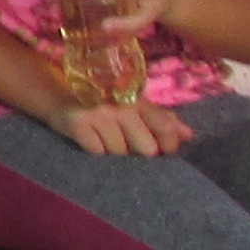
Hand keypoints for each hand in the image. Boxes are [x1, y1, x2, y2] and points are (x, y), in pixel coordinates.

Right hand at [60, 100, 195, 158]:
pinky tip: (90, 141)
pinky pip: (96, 152)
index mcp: (139, 100)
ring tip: (104, 141)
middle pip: (145, 149)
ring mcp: (99, 113)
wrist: (60, 97)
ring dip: (112, 153)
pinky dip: (94, 152)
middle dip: (136, 152)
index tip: (161, 150)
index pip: (166, 127)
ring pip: (119, 153)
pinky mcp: (78, 123)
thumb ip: (162, 120)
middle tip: (125, 144)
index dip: (167, 145)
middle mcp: (122, 105)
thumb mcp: (135, 108)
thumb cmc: (106, 105)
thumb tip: (188, 135)